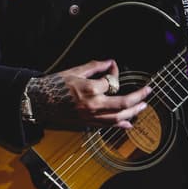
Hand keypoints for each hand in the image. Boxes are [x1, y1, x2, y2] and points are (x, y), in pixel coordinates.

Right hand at [26, 59, 150, 128]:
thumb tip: (110, 62)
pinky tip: (129, 123)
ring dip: (133, 112)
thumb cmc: (55, 84)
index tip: (113, 67)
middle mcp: (93, 104)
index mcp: (89, 88)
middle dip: (138, 97)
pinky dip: (120, 125)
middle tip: (148, 92)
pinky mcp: (87, 123)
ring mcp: (91, 116)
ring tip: (143, 106)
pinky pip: (108, 126)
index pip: (111, 81)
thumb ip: (95, 66)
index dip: (115, 72)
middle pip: (122, 103)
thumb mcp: (75, 71)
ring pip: (118, 117)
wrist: (39, 101)